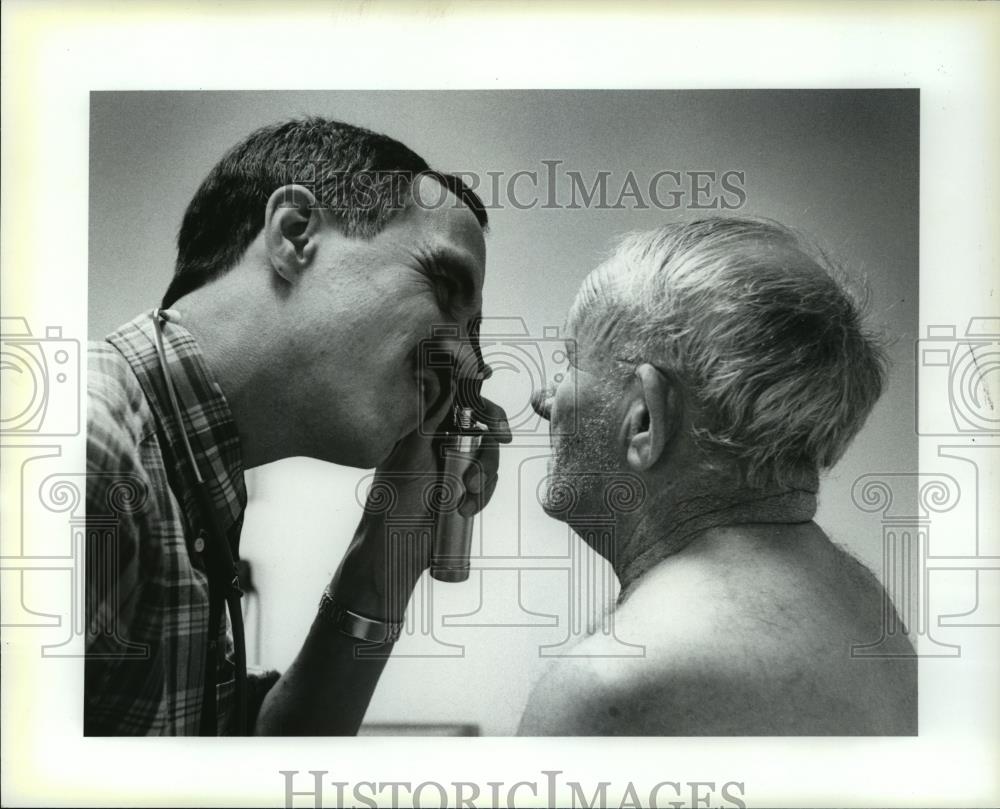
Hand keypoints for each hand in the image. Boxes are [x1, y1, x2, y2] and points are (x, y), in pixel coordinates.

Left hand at [329, 396, 510, 621]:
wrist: (399, 548)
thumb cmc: (397, 499)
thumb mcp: (415, 450)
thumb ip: (431, 413)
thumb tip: (439, 371)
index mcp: (423, 428)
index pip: (454, 397)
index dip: (472, 385)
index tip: (489, 375)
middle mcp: (440, 443)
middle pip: (480, 424)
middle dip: (491, 436)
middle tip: (502, 437)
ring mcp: (454, 468)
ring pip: (488, 455)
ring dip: (485, 475)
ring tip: (466, 497)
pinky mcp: (465, 490)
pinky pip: (488, 482)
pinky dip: (483, 494)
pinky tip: (466, 509)